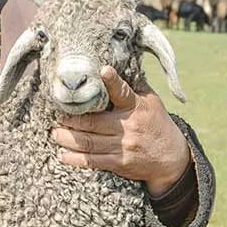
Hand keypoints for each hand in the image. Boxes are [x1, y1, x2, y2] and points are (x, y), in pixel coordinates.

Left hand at [51, 65, 190, 195]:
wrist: (172, 158)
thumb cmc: (157, 123)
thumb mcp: (151, 101)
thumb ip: (132, 86)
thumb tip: (115, 64)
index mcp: (136, 106)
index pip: (123, 92)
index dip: (113, 81)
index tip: (104, 71)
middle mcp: (128, 126)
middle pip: (94, 122)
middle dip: (72, 119)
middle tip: (57, 115)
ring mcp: (123, 146)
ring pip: (90, 142)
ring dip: (68, 138)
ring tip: (55, 133)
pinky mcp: (119, 163)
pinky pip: (93, 161)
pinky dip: (76, 159)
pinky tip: (63, 155)